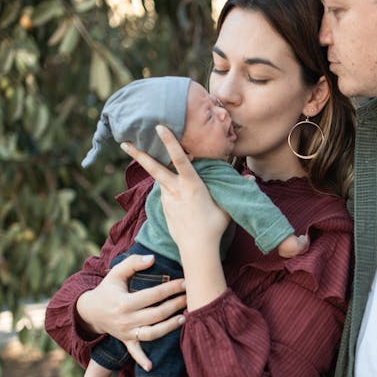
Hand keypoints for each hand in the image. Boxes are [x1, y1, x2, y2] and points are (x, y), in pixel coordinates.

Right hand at [76, 252, 185, 371]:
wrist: (90, 311)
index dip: (171, 288)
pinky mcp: (126, 341)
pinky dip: (142, 360)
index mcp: (124, 302)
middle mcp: (126, 319)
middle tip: (191, 297)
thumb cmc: (108, 289)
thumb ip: (133, 263)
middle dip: (175, 305)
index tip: (186, 283)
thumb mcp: (116, 273)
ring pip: (151, 333)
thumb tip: (152, 258)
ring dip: (169, 328)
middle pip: (156, 314)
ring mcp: (126, 332)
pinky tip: (152, 366)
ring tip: (185, 318)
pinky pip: (134, 352)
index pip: (153, 295)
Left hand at [121, 127, 230, 254]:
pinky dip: (168, 189)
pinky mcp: (164, 209)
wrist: (197, 249)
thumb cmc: (215, 227)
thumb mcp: (227, 206)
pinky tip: (176, 195)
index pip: (180, 159)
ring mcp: (167, 200)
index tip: (159, 127)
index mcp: (192, 185)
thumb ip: (236, 188)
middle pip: (154, 168)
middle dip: (138, 154)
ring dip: (157, 171)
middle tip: (124, 142)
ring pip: (161, 180)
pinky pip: (165, 193)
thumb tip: (252, 177)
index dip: (170, 142)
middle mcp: (176, 190)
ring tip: (149, 162)